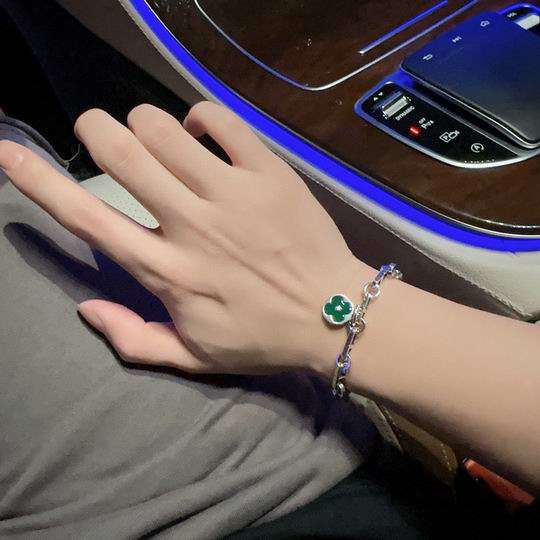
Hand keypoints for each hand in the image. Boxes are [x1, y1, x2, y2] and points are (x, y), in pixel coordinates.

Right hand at [0, 102, 367, 375]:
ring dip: (147, 125)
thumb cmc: (262, 338)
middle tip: (104, 135)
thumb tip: (85, 308)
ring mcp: (233, 195)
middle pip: (123, 152)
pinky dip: (202, 118)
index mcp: (167, 272)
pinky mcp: (270, 174)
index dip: (39, 181)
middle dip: (98, 129)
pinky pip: (222, 121)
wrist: (335, 316)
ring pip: (165, 128)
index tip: (9, 151)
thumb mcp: (192, 356)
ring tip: (161, 142)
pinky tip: (204, 134)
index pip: (89, 219)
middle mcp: (192, 225)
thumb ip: (132, 339)